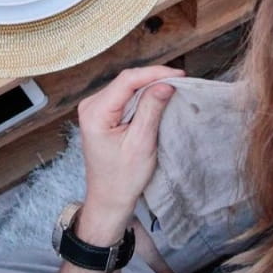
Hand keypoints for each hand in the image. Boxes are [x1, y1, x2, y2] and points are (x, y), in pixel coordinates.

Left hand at [77, 66, 183, 231]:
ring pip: (128, 86)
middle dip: (154, 78)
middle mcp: (91, 105)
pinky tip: (158, 97)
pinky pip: (126, 95)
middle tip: (181, 81)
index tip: (180, 76)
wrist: (109, 198)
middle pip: (127, 80)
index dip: (155, 73)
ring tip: (173, 87)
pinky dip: (143, 95)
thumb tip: (166, 83)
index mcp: (95, 112)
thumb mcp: (141, 143)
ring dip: (150, 86)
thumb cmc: (123, 177)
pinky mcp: (103, 112)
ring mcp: (95, 108)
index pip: (127, 80)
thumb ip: (151, 109)